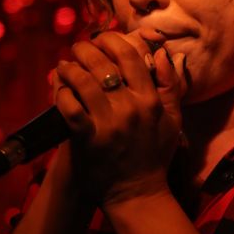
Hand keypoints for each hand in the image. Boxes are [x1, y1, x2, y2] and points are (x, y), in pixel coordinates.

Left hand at [53, 30, 185, 207]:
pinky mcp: (87, 140)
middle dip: (85, 49)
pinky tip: (61, 90)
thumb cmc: (154, 156)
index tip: (101, 39)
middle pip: (102, 64)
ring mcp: (108, 125)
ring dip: (69, 69)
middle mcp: (130, 109)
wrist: (137, 194)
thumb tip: (161, 53)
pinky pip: (69, 108)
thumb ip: (169, 85)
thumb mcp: (172, 120)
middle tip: (77, 48)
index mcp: (150, 100)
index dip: (111, 40)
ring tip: (65, 66)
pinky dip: (62, 94)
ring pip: (83, 82)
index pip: (129, 55)